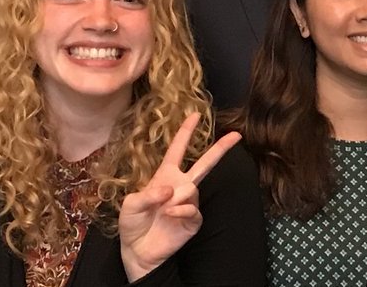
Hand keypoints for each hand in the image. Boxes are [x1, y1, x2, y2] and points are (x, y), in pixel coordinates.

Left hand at [118, 112, 241, 281]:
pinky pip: (193, 209)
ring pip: (193, 189)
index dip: (185, 132)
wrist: (139, 251)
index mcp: (165, 176)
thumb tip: (170, 189)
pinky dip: (182, 210)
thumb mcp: (130, 205)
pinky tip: (171, 214)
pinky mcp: (193, 220)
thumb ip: (146, 194)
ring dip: (177, 197)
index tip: (195, 115)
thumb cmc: (132, 224)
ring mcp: (188, 202)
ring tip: (164, 210)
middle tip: (237, 135)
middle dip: (220, 149)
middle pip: (204, 163)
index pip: (177, 150)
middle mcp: (180, 186)